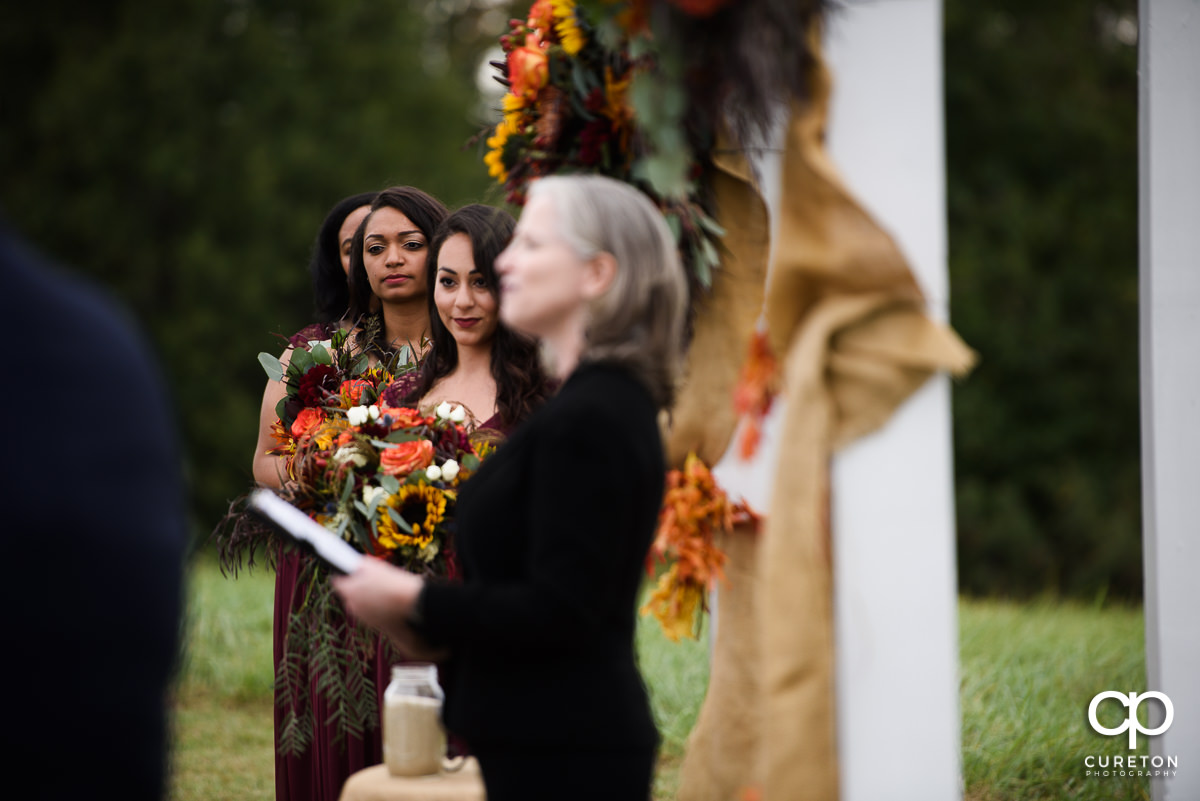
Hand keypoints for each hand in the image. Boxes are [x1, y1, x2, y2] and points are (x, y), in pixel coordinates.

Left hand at [331, 557, 447, 659]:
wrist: (412, 604)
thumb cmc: (394, 583)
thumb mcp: (376, 567)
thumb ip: (361, 565)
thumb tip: (357, 565)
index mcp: (349, 590)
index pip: (337, 581)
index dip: (343, 575)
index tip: (350, 572)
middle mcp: (352, 606)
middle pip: (349, 594)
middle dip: (356, 588)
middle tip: (370, 580)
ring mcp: (362, 617)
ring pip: (359, 604)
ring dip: (365, 598)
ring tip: (382, 590)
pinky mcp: (373, 624)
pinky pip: (369, 613)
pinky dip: (374, 607)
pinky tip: (387, 600)